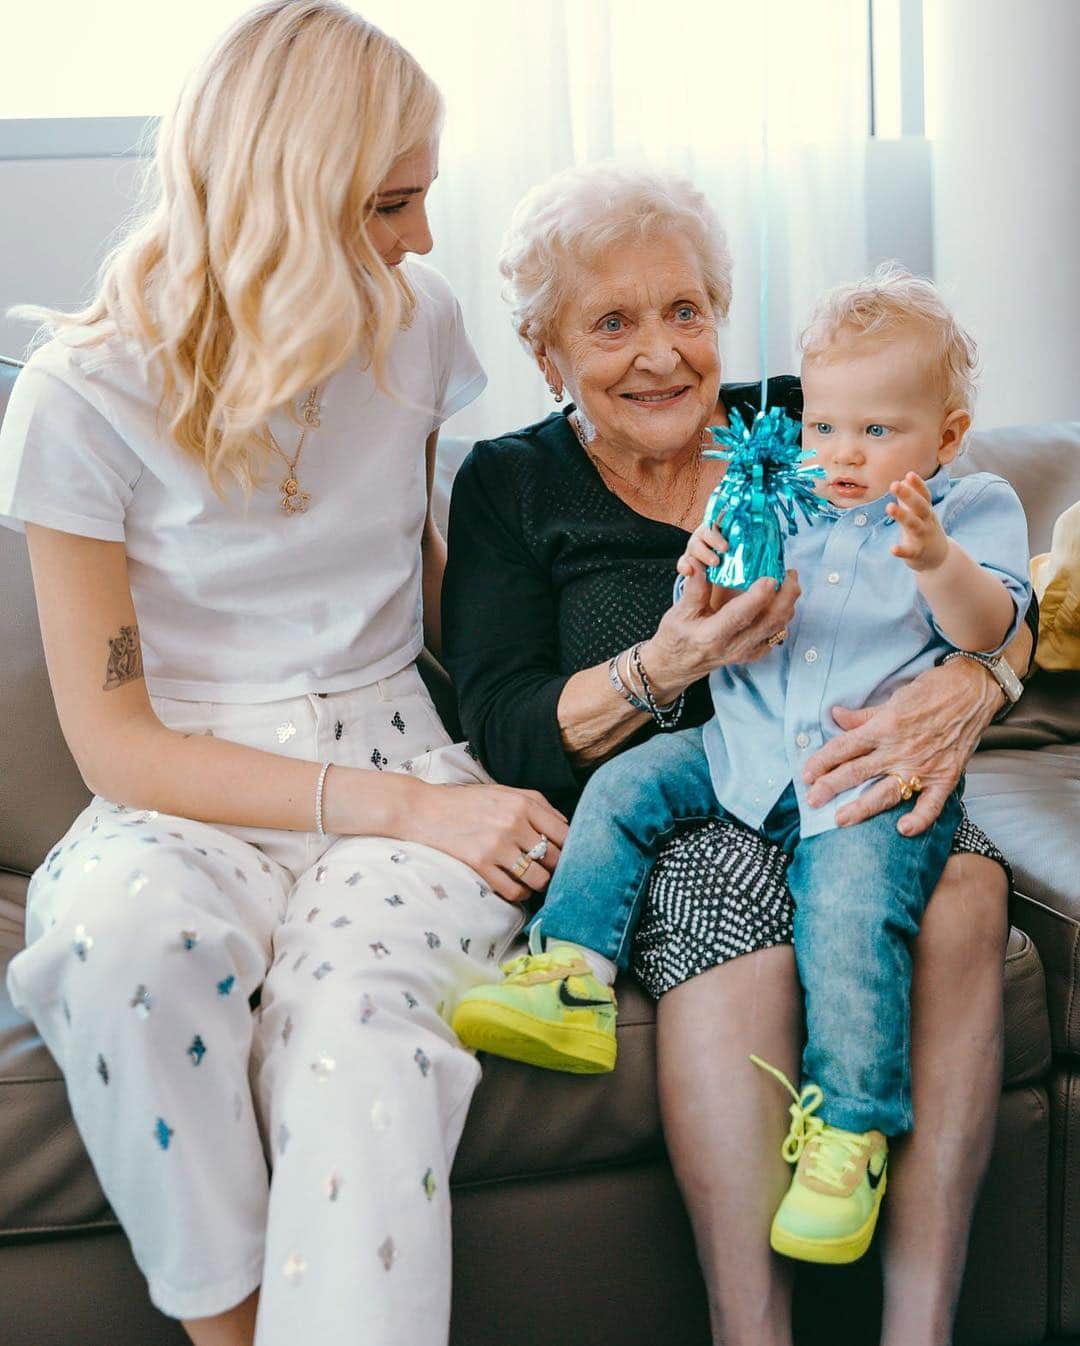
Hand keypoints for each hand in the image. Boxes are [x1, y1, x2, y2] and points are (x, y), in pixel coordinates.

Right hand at [406, 780, 568, 902]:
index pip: (565, 833)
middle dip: (556, 869)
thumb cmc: (466, 802)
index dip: (572, 849)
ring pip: (538, 878)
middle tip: (549, 873)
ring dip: (538, 885)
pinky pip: (513, 890)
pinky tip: (514, 888)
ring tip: (531, 881)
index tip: (567, 857)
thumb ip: (536, 806)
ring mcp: (497, 845)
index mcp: (524, 803)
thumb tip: (566, 828)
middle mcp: (514, 822)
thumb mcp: (504, 792)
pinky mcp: (479, 864)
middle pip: (555, 858)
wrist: (422, 809)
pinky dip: (518, 894)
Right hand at [644, 564, 800, 698]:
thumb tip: (699, 564)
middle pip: (769, 622)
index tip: (770, 577)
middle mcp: (733, 647)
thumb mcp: (679, 612)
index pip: (740, 615)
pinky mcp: (752, 654)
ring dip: (788, 604)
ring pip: (777, 628)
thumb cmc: (676, 638)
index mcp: (712, 636)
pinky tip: (782, 600)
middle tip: (790, 574)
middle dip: (786, 596)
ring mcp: (745, 653)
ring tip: (790, 582)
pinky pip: (776, 635)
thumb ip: (693, 588)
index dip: (758, 596)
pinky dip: (783, 616)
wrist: (676, 665)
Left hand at [802, 658, 1001, 834]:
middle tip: (812, 801)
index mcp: (884, 727)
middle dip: (830, 787)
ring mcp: (922, 766)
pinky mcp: (945, 777)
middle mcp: (899, 749)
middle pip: (857, 771)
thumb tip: (835, 716)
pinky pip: (931, 804)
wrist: (976, 689)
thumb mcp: (894, 697)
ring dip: (862, 807)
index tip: (806, 774)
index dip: (821, 762)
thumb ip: (864, 715)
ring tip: (841, 820)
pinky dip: (919, 818)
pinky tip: (903, 830)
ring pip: (885, 792)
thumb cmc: (934, 689)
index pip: (843, 748)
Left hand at [887, 473, 948, 571]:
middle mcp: (927, 522)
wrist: (939, 558)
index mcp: (926, 511)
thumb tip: (902, 479)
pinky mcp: (917, 553)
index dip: (918, 485)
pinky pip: (910, 552)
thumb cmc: (925, 530)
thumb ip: (910, 498)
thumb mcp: (920, 514)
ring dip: (902, 516)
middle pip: (920, 507)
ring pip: (914, 525)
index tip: (909, 474)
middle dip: (908, 495)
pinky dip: (901, 550)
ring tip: (888, 507)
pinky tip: (892, 549)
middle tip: (893, 485)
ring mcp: (923, 537)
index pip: (924, 496)